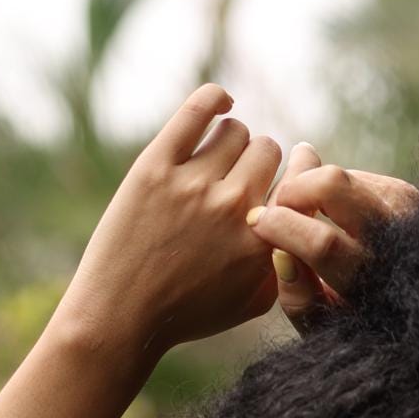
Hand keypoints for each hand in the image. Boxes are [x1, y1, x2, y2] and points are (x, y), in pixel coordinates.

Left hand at [57, 83, 283, 359]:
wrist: (122, 318)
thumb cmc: (187, 314)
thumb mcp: (251, 303)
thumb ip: (282, 262)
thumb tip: (297, 222)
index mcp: (262, 242)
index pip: (294, 185)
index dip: (287, 181)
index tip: (277, 182)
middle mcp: (233, 208)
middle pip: (266, 150)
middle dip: (256, 162)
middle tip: (236, 179)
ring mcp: (193, 184)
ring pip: (234, 129)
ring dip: (229, 141)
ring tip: (214, 162)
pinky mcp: (156, 166)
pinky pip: (197, 110)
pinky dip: (214, 99)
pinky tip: (220, 103)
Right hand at [244, 148, 418, 331]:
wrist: (413, 308)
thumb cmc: (356, 325)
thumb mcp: (324, 329)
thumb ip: (298, 298)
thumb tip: (279, 253)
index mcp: (372, 283)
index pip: (323, 243)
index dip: (282, 226)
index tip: (258, 222)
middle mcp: (395, 240)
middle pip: (334, 185)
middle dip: (294, 189)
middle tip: (278, 207)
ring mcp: (405, 210)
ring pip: (341, 176)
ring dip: (311, 189)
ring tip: (301, 214)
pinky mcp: (406, 193)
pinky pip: (353, 177)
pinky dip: (331, 192)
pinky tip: (330, 216)